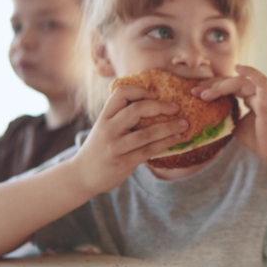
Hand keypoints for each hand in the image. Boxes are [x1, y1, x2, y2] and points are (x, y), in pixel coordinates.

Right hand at [71, 85, 188, 194]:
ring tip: (184, 124)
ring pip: (147, 133)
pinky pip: (149, 150)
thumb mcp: (103, 128)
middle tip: (176, 107)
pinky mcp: (123, 162)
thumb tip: (152, 104)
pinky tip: (176, 139)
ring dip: (169, 127)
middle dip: (160, 106)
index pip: (120, 94)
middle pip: (136, 110)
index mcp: (104, 117)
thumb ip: (120, 117)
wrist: (82, 176)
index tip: (154, 93)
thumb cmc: (99, 148)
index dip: (139, 90)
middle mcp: (108, 129)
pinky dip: (165, 143)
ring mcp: (116, 146)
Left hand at [194, 64, 266, 162]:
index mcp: (251, 97)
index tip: (195, 92)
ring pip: (239, 82)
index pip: (229, 85)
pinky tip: (238, 68)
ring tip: (204, 95)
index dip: (212, 86)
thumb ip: (227, 115)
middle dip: (211, 85)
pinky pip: (262, 82)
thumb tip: (208, 114)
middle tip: (194, 92)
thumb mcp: (237, 126)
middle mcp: (258, 93)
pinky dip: (251, 72)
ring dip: (220, 86)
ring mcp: (264, 95)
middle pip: (232, 81)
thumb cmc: (259, 141)